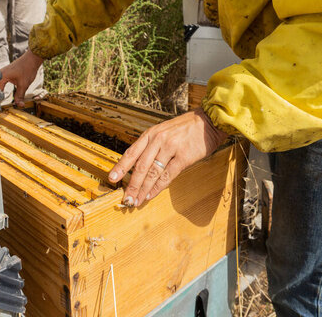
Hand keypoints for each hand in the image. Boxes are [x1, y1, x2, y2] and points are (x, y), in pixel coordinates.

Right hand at [0, 49, 43, 106]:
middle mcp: (0, 73)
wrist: (32, 59)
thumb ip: (20, 96)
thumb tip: (19, 105)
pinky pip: (2, 81)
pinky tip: (4, 91)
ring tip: (0, 99)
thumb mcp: (24, 85)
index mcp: (1, 76)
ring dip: (0, 91)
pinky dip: (3, 87)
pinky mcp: (7, 72)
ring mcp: (3, 72)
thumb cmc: (27, 69)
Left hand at [108, 108, 227, 206]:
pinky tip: (151, 195)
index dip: (121, 167)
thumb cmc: (186, 129)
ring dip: (143, 189)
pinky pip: (167, 175)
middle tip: (126, 198)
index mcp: (151, 134)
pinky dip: (158, 187)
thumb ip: (152, 146)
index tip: (112, 178)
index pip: (131, 152)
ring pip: (152, 173)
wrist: (209, 121)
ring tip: (136, 200)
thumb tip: (140, 168)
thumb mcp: (164, 131)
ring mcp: (171, 147)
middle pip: (140, 166)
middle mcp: (158, 140)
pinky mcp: (184, 156)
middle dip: (131, 184)